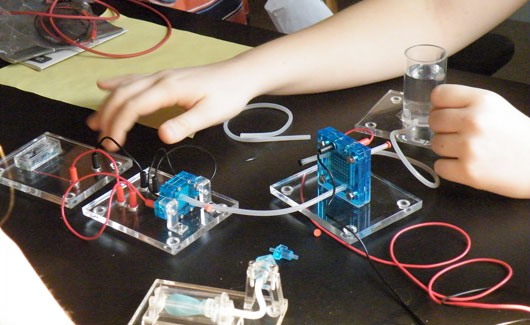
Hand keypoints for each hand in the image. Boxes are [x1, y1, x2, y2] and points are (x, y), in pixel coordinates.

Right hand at [87, 60, 256, 150]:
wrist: (239, 75)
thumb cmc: (228, 94)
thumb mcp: (210, 114)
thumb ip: (185, 124)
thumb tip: (163, 135)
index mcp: (168, 89)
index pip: (133, 106)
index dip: (119, 125)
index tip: (113, 143)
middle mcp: (160, 79)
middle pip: (123, 96)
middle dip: (107, 117)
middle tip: (101, 138)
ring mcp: (161, 76)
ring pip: (125, 87)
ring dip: (107, 104)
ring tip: (94, 122)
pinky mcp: (165, 78)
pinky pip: (134, 80)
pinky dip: (116, 85)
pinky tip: (104, 86)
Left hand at [429, 84, 529, 197]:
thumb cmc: (516, 135)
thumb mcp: (496, 107)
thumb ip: (465, 103)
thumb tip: (433, 109)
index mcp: (482, 100)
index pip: (439, 95)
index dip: (439, 106)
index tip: (447, 113)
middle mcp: (473, 120)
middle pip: (433, 120)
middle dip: (443, 129)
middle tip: (461, 135)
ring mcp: (469, 147)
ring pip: (434, 144)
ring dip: (446, 149)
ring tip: (468, 151)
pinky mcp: (468, 171)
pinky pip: (439, 166)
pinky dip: (449, 168)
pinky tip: (467, 165)